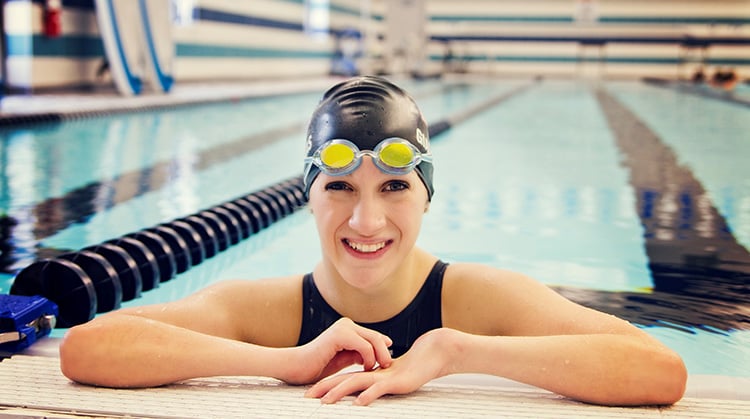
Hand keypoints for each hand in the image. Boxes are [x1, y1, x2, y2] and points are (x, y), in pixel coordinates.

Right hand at [282, 318, 392, 384]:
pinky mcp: (340, 335)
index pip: (372, 335)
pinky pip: (364, 346)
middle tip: (388, 365)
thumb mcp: (344, 359)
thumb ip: (359, 354)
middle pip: (375, 336)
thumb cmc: (317, 366)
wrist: (296, 367)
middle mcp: (346, 324)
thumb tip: (379, 354)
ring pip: (372, 339)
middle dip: (384, 351)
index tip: (388, 360)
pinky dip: (369, 358)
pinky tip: (366, 368)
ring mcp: (343, 327)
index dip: (383, 347)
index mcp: (347, 328)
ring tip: (378, 368)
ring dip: (379, 355)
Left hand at [305, 328, 455, 405]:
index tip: (312, 393)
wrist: (434, 353)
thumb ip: (381, 383)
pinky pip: (378, 389)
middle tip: (307, 396)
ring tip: (324, 402)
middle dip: (324, 388)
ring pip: (355, 383)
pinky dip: (367, 396)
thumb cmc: (417, 366)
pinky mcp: (394, 381)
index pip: (344, 378)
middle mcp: (373, 374)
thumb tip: (368, 393)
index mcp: (371, 373)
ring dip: (338, 392)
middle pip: (343, 380)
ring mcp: (383, 377)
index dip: (327, 384)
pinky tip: (357, 404)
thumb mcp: (394, 379)